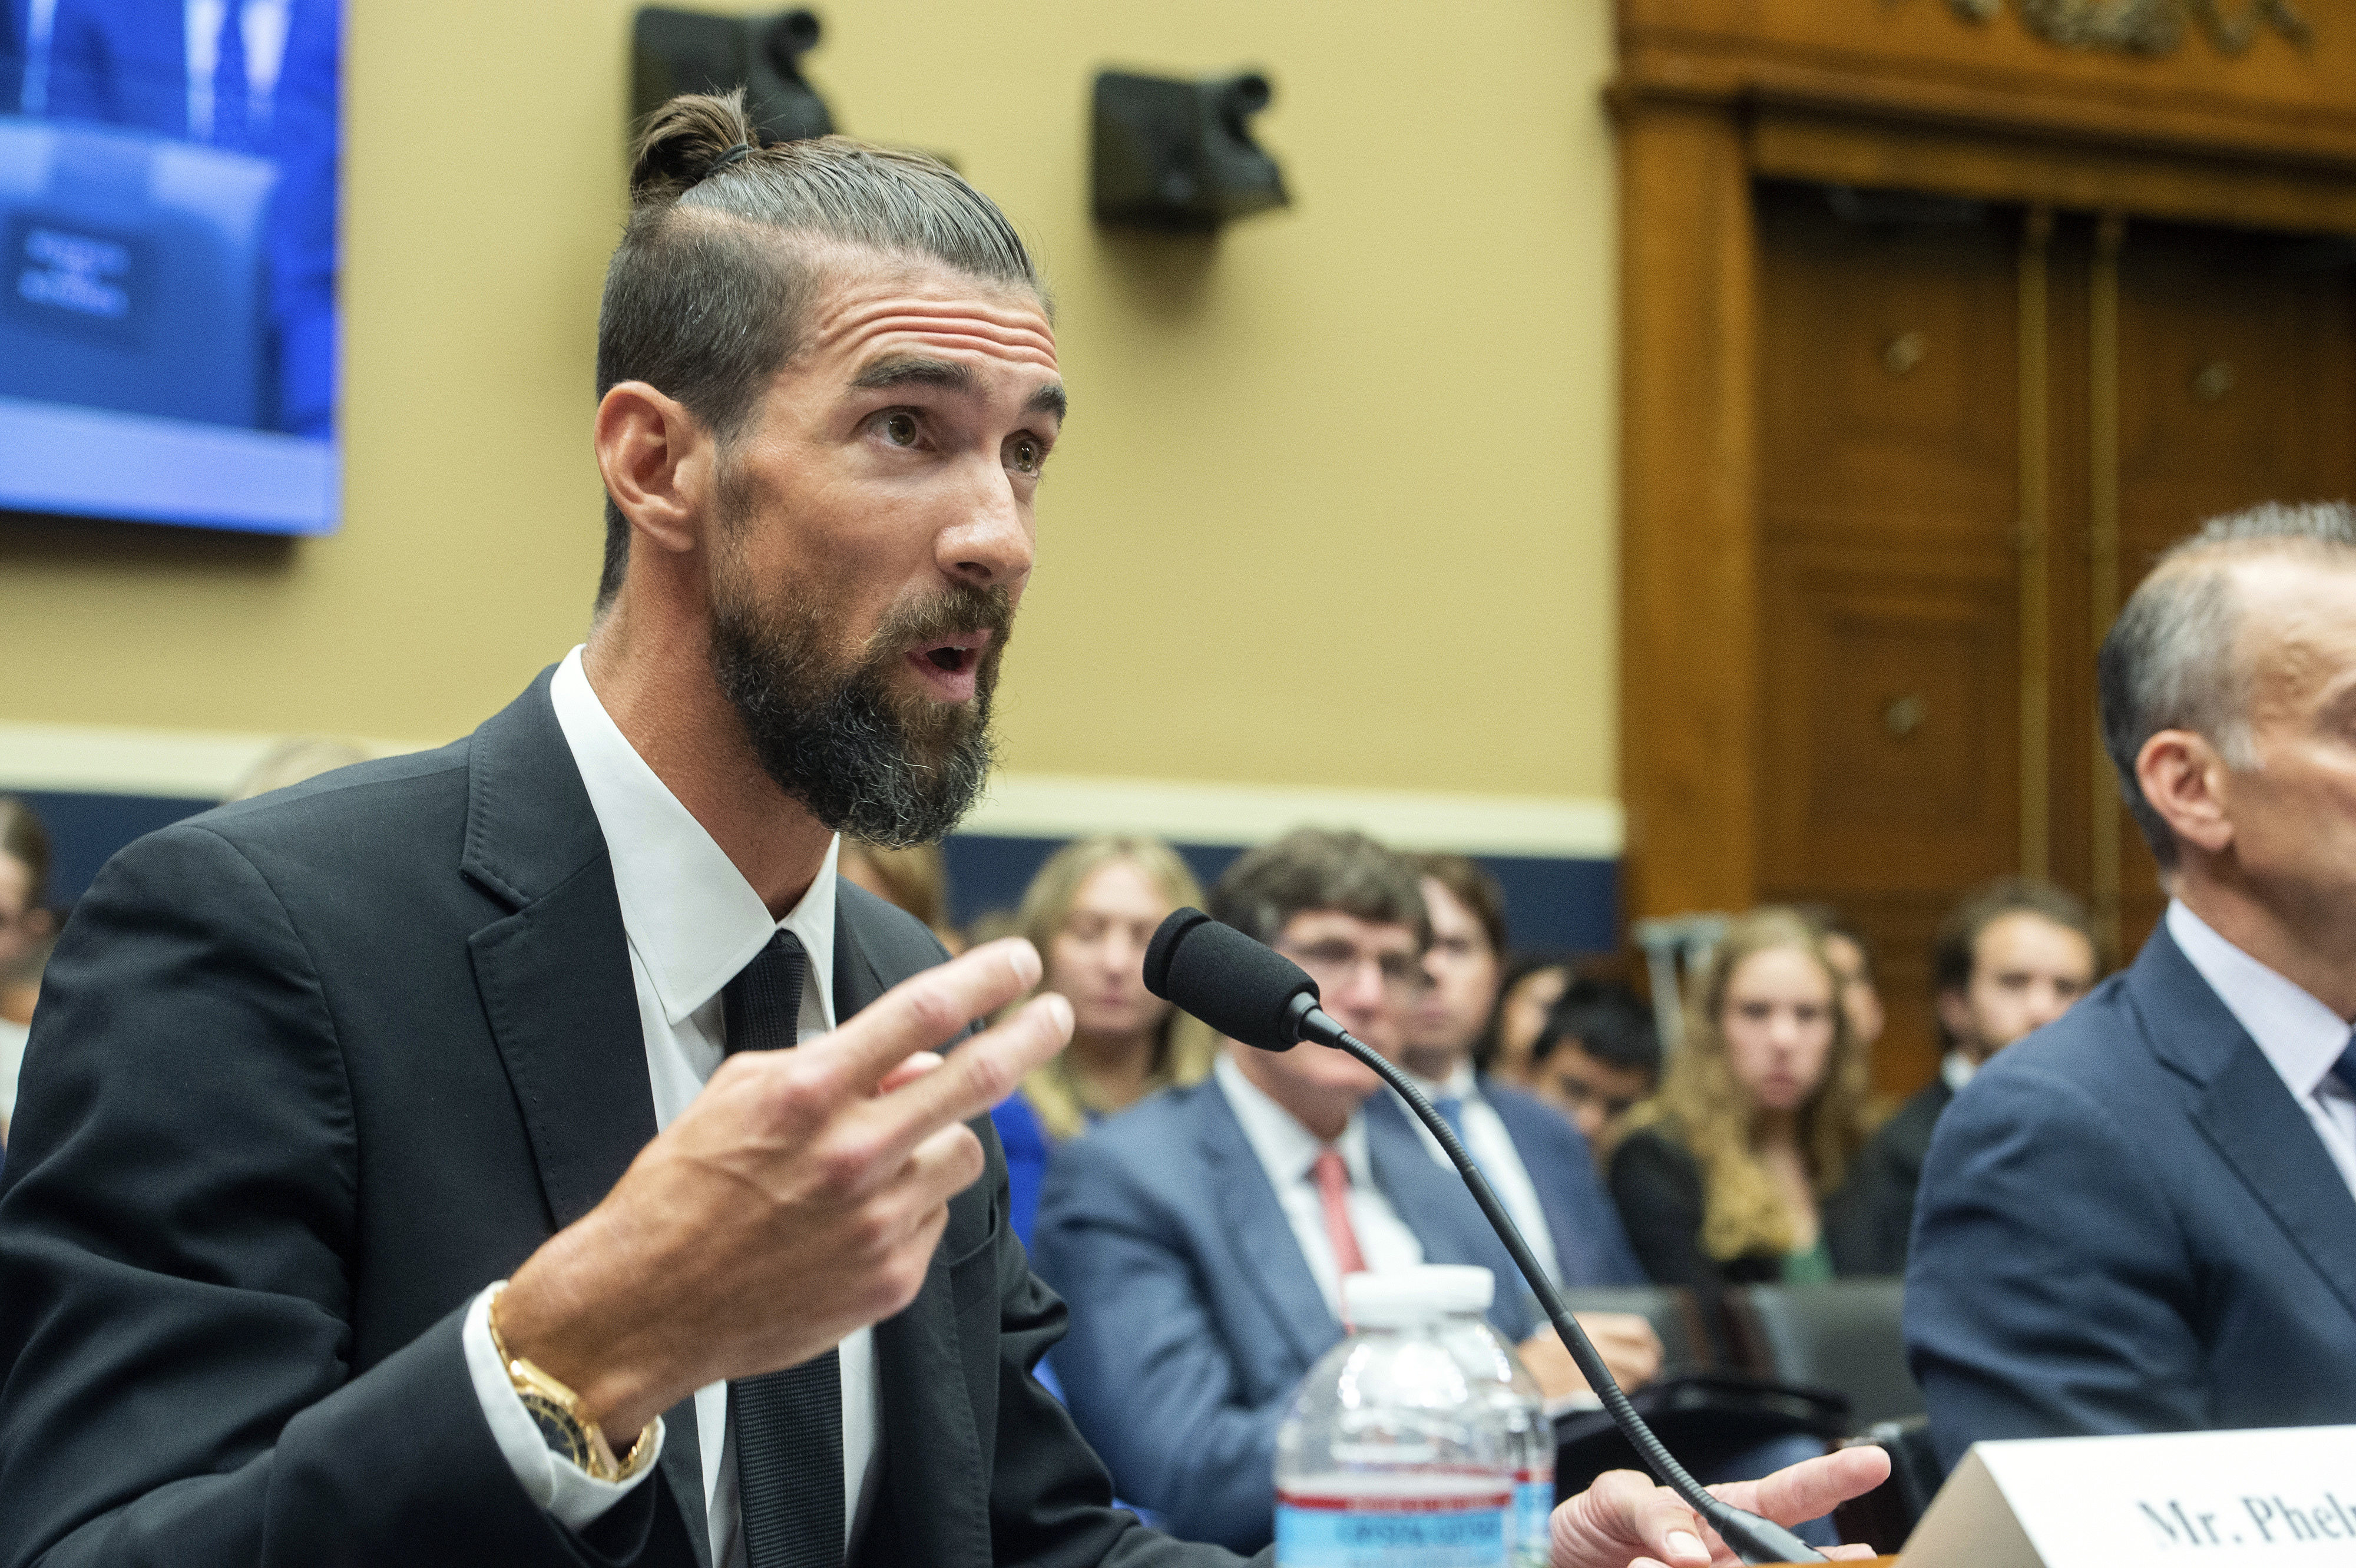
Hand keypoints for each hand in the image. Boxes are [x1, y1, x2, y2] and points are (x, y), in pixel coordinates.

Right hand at [497, 937, 1070, 1436]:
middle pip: (978, 1078)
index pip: (922, 1013)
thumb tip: (912, 1058)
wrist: (644, 1307)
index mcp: (807, 1095)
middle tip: (1055, 1015)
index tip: (1021, 960)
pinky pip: (935, 1217)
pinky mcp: (890, 1279)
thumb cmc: (681, 1193)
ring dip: (939, 1138)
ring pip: (962, 1151)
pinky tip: (857, 1217)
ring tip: (883, 1155)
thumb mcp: (738, 1093)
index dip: (986, 978)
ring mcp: (877, 1222)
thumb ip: (830, 1063)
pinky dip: (912, 1205)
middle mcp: (851, 1155)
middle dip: (1031, 1036)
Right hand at [1519, 1312, 1663, 1399]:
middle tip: (1649, 1366)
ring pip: (1634, 1376)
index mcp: (1591, 1325)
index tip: (1651, 1347)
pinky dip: (1622, 1389)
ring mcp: (1591, 1368)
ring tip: (1633, 1376)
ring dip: (1638, 1378)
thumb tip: (1633, 1340)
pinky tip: (1615, 1385)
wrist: (1522, 1370)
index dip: (1650, 1340)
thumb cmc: (1545, 1350)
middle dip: (1650, 1364)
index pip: (1636, 1329)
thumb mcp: (1571, 1327)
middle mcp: (1594, 1345)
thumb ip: (1601, 1331)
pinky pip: (1617, 1390)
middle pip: (1641, 1357)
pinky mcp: (1587, 1388)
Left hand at [1549, 1445, 1891, 1567]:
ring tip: (1642, 1561)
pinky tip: (1646, 1567)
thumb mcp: (1612, 1500)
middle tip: (1715, 1558)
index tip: (1872, 1462)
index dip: (1833, 1478)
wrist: (1561, 1566)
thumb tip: (1691, 1551)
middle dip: (1798, 1557)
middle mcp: (1735, 1557)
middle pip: (1790, 1556)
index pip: (1790, 1495)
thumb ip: (1651, 1510)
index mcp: (1726, 1513)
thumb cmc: (1594, 1529)